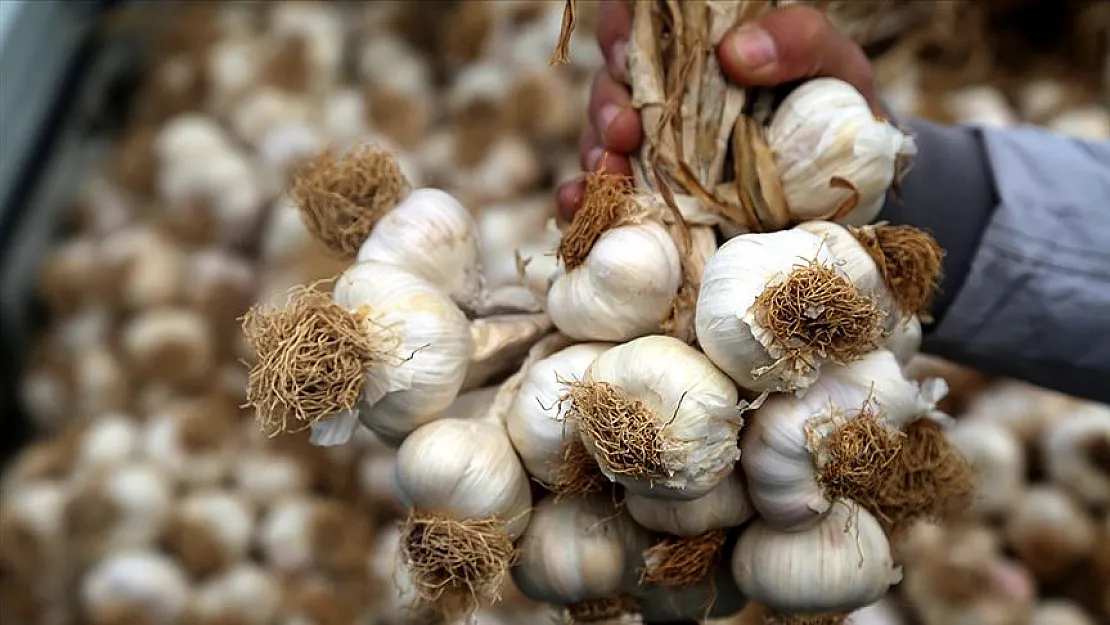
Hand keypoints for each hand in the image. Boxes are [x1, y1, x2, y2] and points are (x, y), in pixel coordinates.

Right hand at [556, 1, 881, 220]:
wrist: (850, 190)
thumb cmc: (837, 111)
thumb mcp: (833, 65)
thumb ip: (797, 40)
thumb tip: (735, 52)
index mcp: (701, 47)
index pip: (642, 22)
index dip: (623, 30)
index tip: (628, 53)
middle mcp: (668, 91)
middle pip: (612, 80)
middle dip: (608, 102)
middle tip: (623, 128)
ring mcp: (656, 145)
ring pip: (601, 135)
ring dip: (596, 150)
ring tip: (610, 171)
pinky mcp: (652, 194)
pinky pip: (602, 192)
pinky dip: (580, 197)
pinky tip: (578, 204)